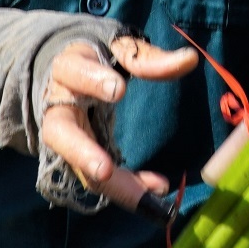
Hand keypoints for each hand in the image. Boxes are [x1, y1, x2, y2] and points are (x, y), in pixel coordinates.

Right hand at [40, 33, 197, 212]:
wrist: (62, 75)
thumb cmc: (96, 58)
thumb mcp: (118, 49)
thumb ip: (148, 58)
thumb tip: (190, 59)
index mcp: (67, 69)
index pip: (73, 72)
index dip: (93, 81)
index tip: (119, 90)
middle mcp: (58, 107)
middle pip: (61, 133)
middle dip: (81, 153)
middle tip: (104, 170)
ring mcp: (65, 138)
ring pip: (81, 167)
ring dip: (114, 185)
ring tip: (147, 198)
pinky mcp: (78, 159)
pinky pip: (100, 177)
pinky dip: (127, 189)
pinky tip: (156, 191)